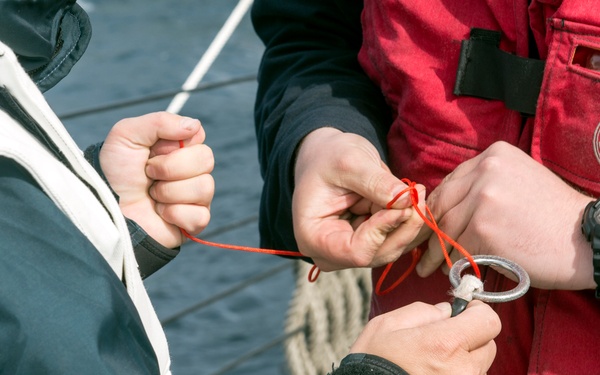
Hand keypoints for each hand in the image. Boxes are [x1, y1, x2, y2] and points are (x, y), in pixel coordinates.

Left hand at [100, 112, 213, 248]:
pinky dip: (174, 214)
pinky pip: (200, 215)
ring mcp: (195, 197)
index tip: (152, 150)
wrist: (104, 207)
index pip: (198, 135)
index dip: (175, 143)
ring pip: (204, 187)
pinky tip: (160, 213)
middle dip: (170, 167)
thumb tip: (195, 125)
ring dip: (169, 192)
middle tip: (148, 173)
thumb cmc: (114, 172)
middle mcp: (191, 170)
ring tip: (151, 196)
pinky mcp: (194, 222)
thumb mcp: (126, 135)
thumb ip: (160, 121)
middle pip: (206, 159)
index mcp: (179, 147)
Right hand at [293, 127, 425, 270]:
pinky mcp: (368, 245)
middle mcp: (331, 253)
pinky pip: (395, 241)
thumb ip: (376, 182)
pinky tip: (414, 197)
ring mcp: (350, 252)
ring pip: (391, 249)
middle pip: (377, 254)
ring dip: (410, 223)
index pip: (355, 251)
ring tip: (416, 190)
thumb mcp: (350, 162)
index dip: (382, 231)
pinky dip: (408, 221)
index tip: (403, 205)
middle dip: (403, 226)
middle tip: (418, 193)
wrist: (326, 157)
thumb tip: (407, 201)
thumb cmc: (329, 157)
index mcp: (313, 237)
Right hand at [350, 300, 499, 374]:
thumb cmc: (373, 362)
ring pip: (479, 366)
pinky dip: (457, 373)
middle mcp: (462, 370)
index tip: (465, 311)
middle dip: (471, 336)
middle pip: (488, 344)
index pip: (489, 321)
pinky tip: (432, 373)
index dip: (478, 312)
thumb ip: (422, 311)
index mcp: (444, 344)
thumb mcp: (387, 325)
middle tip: (444, 337)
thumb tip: (446, 310)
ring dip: (464, 359)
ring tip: (433, 362)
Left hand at [416, 141, 594, 289]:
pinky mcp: (484, 228)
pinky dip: (452, 262)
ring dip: (437, 250)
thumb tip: (445, 207)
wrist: (586, 239)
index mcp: (493, 155)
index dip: (438, 208)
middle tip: (423, 248)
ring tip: (433, 264)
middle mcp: (486, 170)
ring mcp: (484, 198)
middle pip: (442, 204)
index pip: (450, 183)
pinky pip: (457, 248)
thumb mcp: (518, 181)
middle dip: (430, 229)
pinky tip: (452, 271)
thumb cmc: (551, 217)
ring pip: (445, 228)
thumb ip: (483, 184)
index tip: (432, 225)